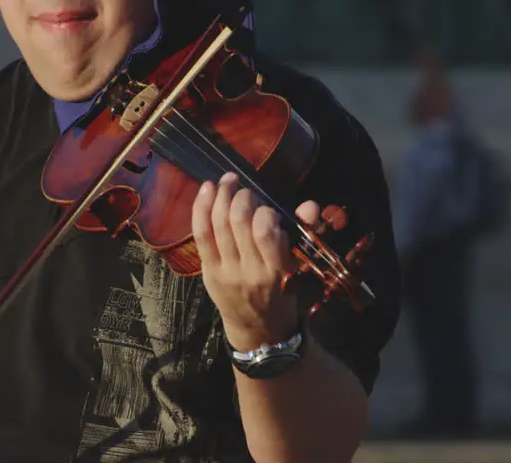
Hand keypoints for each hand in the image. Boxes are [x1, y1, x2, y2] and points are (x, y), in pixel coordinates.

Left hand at [192, 172, 317, 350]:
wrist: (257, 329)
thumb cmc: (282, 293)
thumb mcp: (299, 268)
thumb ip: (303, 233)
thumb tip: (310, 204)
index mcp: (277, 271)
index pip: (265, 232)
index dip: (263, 211)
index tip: (266, 208)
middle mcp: (249, 271)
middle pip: (237, 222)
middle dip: (240, 197)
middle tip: (243, 188)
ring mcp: (225, 271)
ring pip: (217, 224)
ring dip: (220, 196)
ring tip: (226, 181)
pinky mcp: (208, 271)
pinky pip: (201, 234)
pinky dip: (201, 208)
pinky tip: (206, 190)